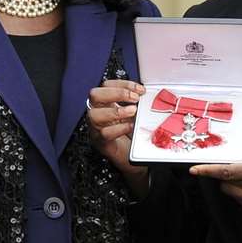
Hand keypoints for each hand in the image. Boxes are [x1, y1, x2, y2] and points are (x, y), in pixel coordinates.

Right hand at [86, 79, 148, 196]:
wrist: (128, 158)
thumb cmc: (129, 134)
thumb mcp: (133, 115)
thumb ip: (136, 104)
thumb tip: (146, 95)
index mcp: (104, 103)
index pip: (106, 85)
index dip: (123, 84)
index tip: (140, 90)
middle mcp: (97, 113)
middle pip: (95, 95)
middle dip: (117, 93)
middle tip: (135, 99)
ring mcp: (96, 127)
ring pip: (95, 114)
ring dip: (116, 111)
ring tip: (132, 112)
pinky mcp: (100, 142)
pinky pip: (104, 133)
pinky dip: (119, 128)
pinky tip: (130, 126)